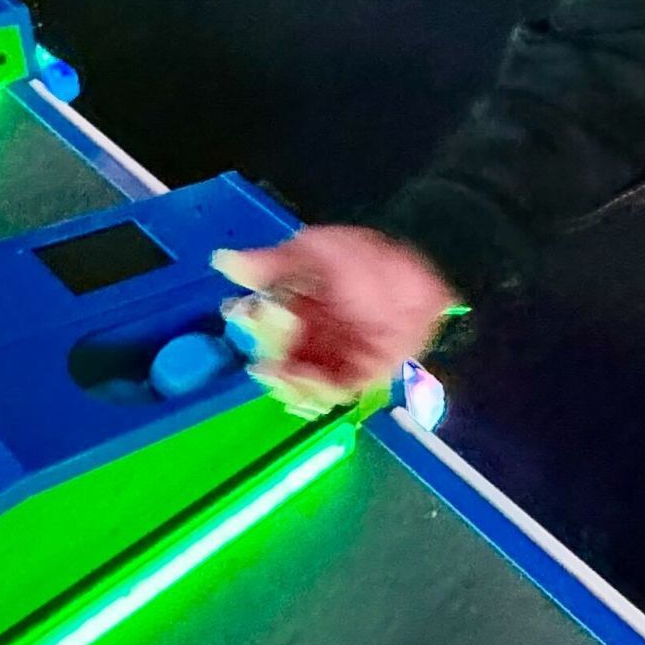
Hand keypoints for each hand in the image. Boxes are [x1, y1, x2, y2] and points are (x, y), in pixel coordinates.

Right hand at [212, 228, 462, 413]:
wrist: (422, 285)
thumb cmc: (370, 261)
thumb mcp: (318, 252)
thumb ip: (272, 263)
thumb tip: (223, 260)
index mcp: (303, 298)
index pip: (265, 314)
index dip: (249, 318)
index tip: (238, 316)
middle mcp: (315, 329)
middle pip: (278, 352)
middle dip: (267, 357)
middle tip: (263, 361)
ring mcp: (337, 353)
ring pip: (299, 376)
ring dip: (286, 380)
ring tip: (281, 377)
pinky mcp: (360, 374)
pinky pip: (329, 391)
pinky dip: (314, 392)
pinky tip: (304, 384)